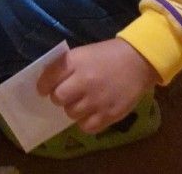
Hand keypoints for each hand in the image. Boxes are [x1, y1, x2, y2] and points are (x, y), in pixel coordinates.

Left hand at [37, 39, 158, 133]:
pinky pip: (87, 127)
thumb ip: (67, 67)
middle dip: (59, 98)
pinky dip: (86, 122)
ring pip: (71, 114)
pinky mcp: (109, 114)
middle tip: (66, 95)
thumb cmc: (107, 55)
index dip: (43, 85)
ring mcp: (97, 100)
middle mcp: (83, 81)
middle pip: (58, 98)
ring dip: (73, 109)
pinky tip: (91, 113)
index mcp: (75, 62)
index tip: (43, 89)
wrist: (137, 61)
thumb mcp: (83, 53)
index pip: (49, 78)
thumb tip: (49, 83)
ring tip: (82, 103)